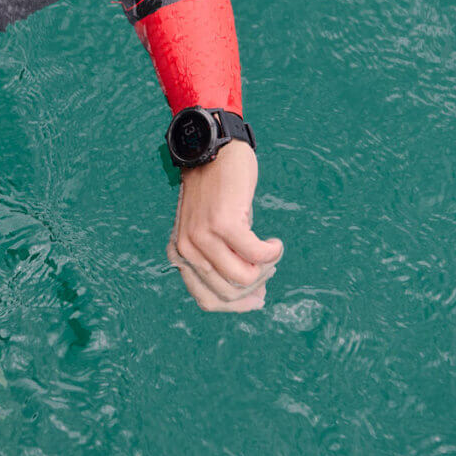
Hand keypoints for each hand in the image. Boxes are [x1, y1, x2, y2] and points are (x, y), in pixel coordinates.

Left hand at [168, 140, 282, 311]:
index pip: (208, 300)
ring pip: (244, 277)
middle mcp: (187, 250)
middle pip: (228, 292)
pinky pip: (257, 255)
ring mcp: (203, 237)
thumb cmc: (218, 192)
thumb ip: (223, 260)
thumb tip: (256, 296)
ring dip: (266, 269)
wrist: (213, 151)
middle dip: (256, 287)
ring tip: (271, 252)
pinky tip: (275, 242)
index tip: (258, 297)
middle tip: (269, 267)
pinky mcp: (224, 224)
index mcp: (181, 256)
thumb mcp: (212, 231)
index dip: (238, 304)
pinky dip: (272, 252)